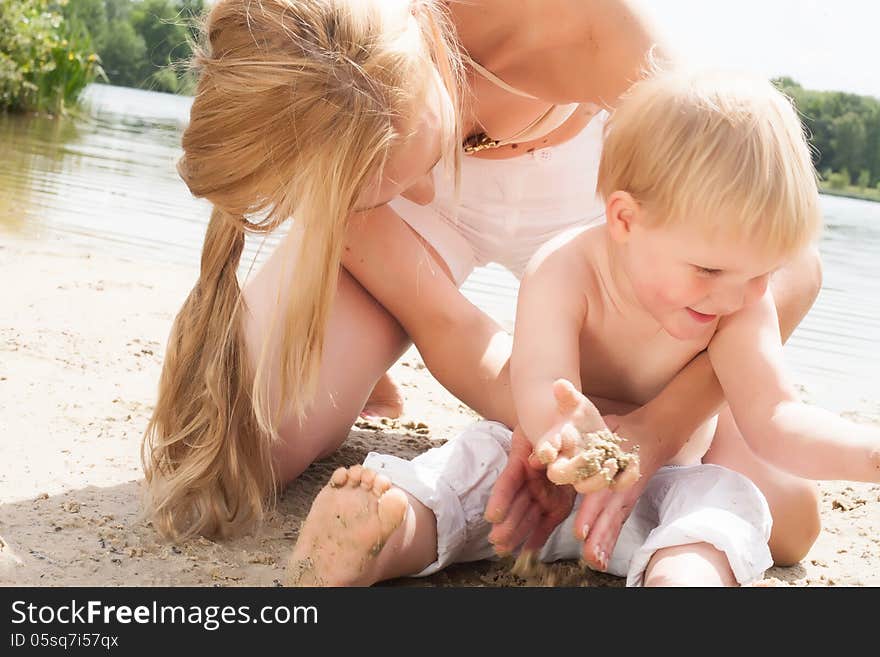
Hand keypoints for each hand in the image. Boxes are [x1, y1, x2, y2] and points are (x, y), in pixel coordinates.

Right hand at [485, 426, 575, 555]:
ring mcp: (542, 493)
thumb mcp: (542, 428)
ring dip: (516, 533)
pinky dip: (537, 537)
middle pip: (516, 503)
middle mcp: (529, 479)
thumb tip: (536, 461)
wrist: (563, 425)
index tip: (492, 517)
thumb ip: (543, 444)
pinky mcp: (556, 504)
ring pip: (527, 515)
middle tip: (497, 542)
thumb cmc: (549, 423)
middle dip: (507, 524)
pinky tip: (528, 553)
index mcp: (522, 460)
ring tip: (504, 551)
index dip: (500, 499)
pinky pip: (546, 522)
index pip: (508, 481)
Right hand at [537, 380, 640, 492]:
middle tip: (589, 456)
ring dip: (598, 479)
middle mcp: (566, 463)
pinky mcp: (606, 475)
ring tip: (611, 461)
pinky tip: (633, 463)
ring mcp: (586, 472)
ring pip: (585, 487)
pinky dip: (625, 478)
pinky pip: (614, 484)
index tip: (551, 449)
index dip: (545, 453)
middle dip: (574, 468)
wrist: (590, 426)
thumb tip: (560, 384)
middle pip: (561, 476)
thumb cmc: (576, 414)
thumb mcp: (573, 402)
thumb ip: (566, 395)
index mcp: (553, 446)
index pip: (544, 454)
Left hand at [573, 410, 664, 571]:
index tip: (580, 523)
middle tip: (587, 549)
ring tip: (594, 561)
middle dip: (597, 529)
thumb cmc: (615, 424)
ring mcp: (623, 494)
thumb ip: (571, 400)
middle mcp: (618, 481)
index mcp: (609, 461)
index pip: (598, 485)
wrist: (653, 434)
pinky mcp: (623, 503)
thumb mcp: (591, 410)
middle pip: (607, 509)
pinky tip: (598, 560)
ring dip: (604, 540)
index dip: (590, 505)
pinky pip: (615, 524)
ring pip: (613, 520)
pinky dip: (608, 541)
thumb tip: (557, 386)